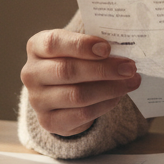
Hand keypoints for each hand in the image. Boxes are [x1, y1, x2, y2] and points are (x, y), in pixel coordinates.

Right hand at [22, 30, 140, 136]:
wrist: (60, 92)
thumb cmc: (73, 60)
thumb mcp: (77, 46)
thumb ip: (93, 44)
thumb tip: (123, 48)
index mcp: (36, 47)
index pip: (54, 43)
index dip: (81, 45)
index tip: (107, 48)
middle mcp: (31, 73)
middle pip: (67, 71)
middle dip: (103, 69)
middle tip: (130, 67)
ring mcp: (37, 99)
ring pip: (77, 95)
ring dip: (110, 88)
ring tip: (132, 82)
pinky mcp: (49, 121)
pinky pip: (82, 114)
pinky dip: (104, 105)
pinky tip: (118, 96)